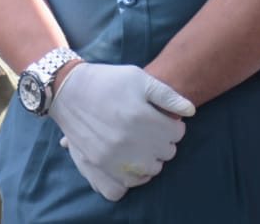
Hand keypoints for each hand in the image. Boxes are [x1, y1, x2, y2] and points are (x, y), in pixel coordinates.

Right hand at [48, 63, 195, 201]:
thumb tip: (190, 111)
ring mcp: (114, 154)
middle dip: (164, 140)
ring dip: (152, 157)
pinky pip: (129, 182)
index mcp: (141, 116)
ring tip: (142, 143)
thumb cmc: (107, 81)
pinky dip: (135, 174)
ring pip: (152, 170)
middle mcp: (129, 139)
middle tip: (152, 130)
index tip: (163, 119)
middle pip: (166, 152)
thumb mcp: (138, 77)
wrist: (68, 90)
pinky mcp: (100, 164)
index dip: (174, 125)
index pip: (176, 133)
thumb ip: (167, 94)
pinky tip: (131, 157)